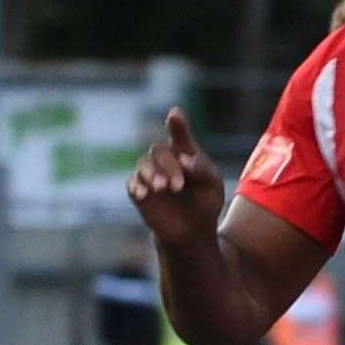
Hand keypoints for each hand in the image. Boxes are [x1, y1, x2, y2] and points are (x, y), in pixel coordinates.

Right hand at [127, 107, 224, 246]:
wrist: (193, 230)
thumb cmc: (206, 203)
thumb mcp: (212, 186)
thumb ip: (202, 170)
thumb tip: (184, 160)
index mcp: (186, 153)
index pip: (180, 134)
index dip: (177, 124)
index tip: (175, 114)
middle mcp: (166, 159)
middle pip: (160, 151)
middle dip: (169, 166)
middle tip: (178, 185)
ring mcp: (151, 174)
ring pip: (144, 164)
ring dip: (152, 174)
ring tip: (162, 187)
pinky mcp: (139, 191)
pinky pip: (132, 183)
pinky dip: (137, 186)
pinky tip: (144, 193)